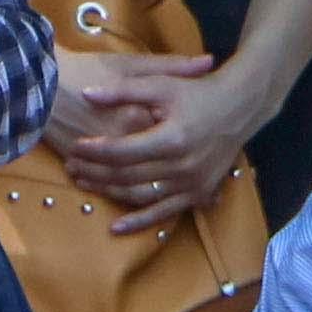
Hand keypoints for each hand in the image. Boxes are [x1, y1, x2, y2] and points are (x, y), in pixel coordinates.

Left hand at [52, 51, 251, 230]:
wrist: (240, 107)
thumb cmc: (198, 92)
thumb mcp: (162, 84)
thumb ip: (123, 90)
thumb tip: (86, 94)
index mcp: (173, 138)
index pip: (123, 151)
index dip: (96, 150)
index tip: (76, 145)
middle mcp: (183, 166)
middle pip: (128, 174)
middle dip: (95, 170)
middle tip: (71, 164)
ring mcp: (192, 184)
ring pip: (140, 195)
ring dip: (109, 192)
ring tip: (83, 183)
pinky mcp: (199, 194)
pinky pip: (164, 212)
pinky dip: (140, 221)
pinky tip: (116, 227)